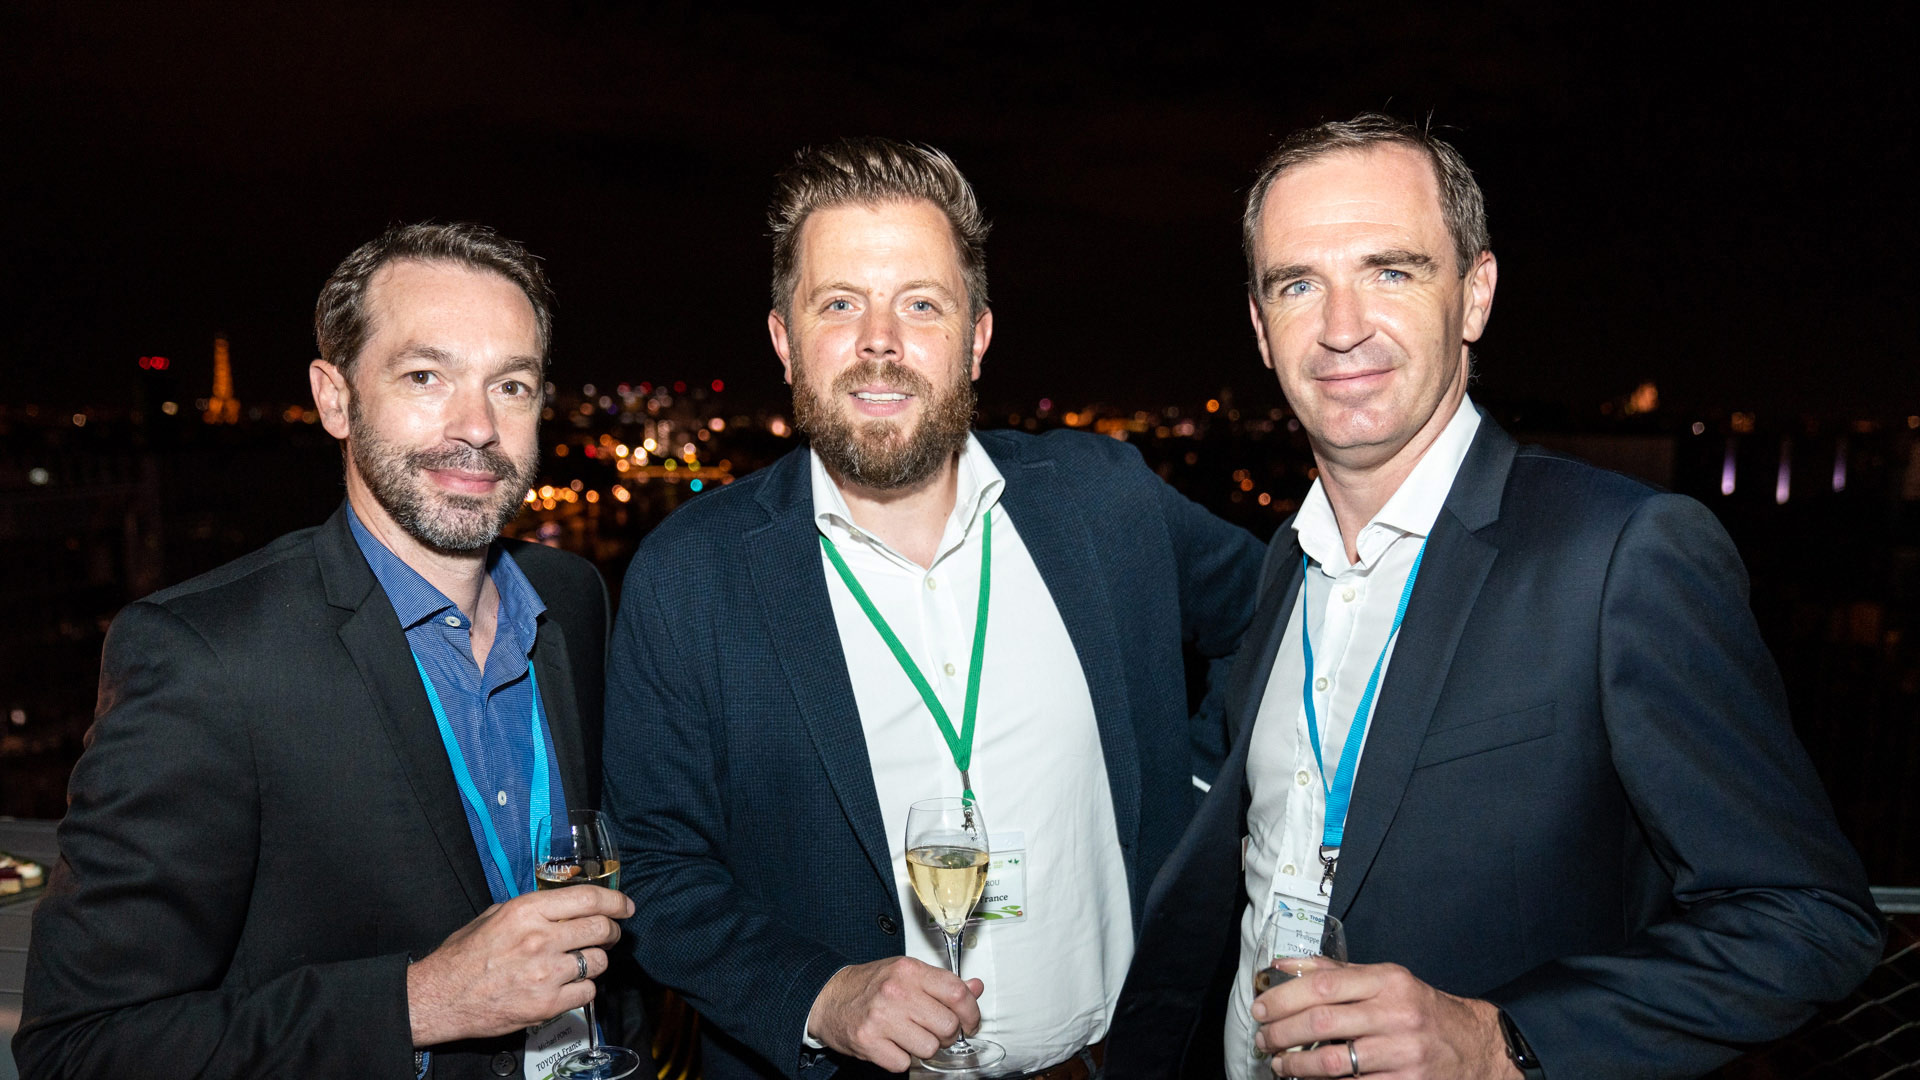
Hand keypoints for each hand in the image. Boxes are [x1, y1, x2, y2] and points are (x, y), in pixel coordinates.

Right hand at [406, 884, 633, 1045]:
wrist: (441, 997)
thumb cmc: (465, 956)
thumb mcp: (495, 915)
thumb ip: (533, 908)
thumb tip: (567, 904)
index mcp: (527, 911)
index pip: (589, 899)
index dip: (616, 901)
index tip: (625, 906)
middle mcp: (540, 939)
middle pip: (601, 928)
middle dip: (612, 931)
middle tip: (609, 934)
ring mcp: (545, 973)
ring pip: (599, 961)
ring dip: (595, 961)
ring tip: (579, 962)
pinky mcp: (547, 1004)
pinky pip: (587, 991)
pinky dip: (582, 988)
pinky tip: (567, 985)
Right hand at [806, 956, 984, 1071]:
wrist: (829, 997)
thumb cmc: (871, 985)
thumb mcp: (908, 973)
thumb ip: (942, 982)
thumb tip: (975, 988)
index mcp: (910, 971)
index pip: (957, 993)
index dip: (971, 1013)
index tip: (970, 1022)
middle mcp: (896, 992)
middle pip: (948, 1025)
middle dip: (948, 1034)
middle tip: (937, 1030)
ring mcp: (881, 1018)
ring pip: (929, 1048)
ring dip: (925, 1047)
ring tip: (911, 1036)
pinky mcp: (868, 1042)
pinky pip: (904, 1064)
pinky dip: (901, 1059)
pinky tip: (892, 1044)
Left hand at [1252, 960, 1518, 1078]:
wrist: (1474, 1046)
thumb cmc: (1419, 1009)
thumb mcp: (1385, 980)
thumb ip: (1335, 971)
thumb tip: (1283, 965)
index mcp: (1388, 981)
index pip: (1323, 984)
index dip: (1284, 997)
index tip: (1261, 1008)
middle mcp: (1396, 1014)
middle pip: (1322, 1022)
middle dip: (1282, 1033)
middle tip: (1263, 1039)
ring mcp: (1402, 1053)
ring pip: (1334, 1061)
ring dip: (1296, 1065)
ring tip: (1279, 1064)